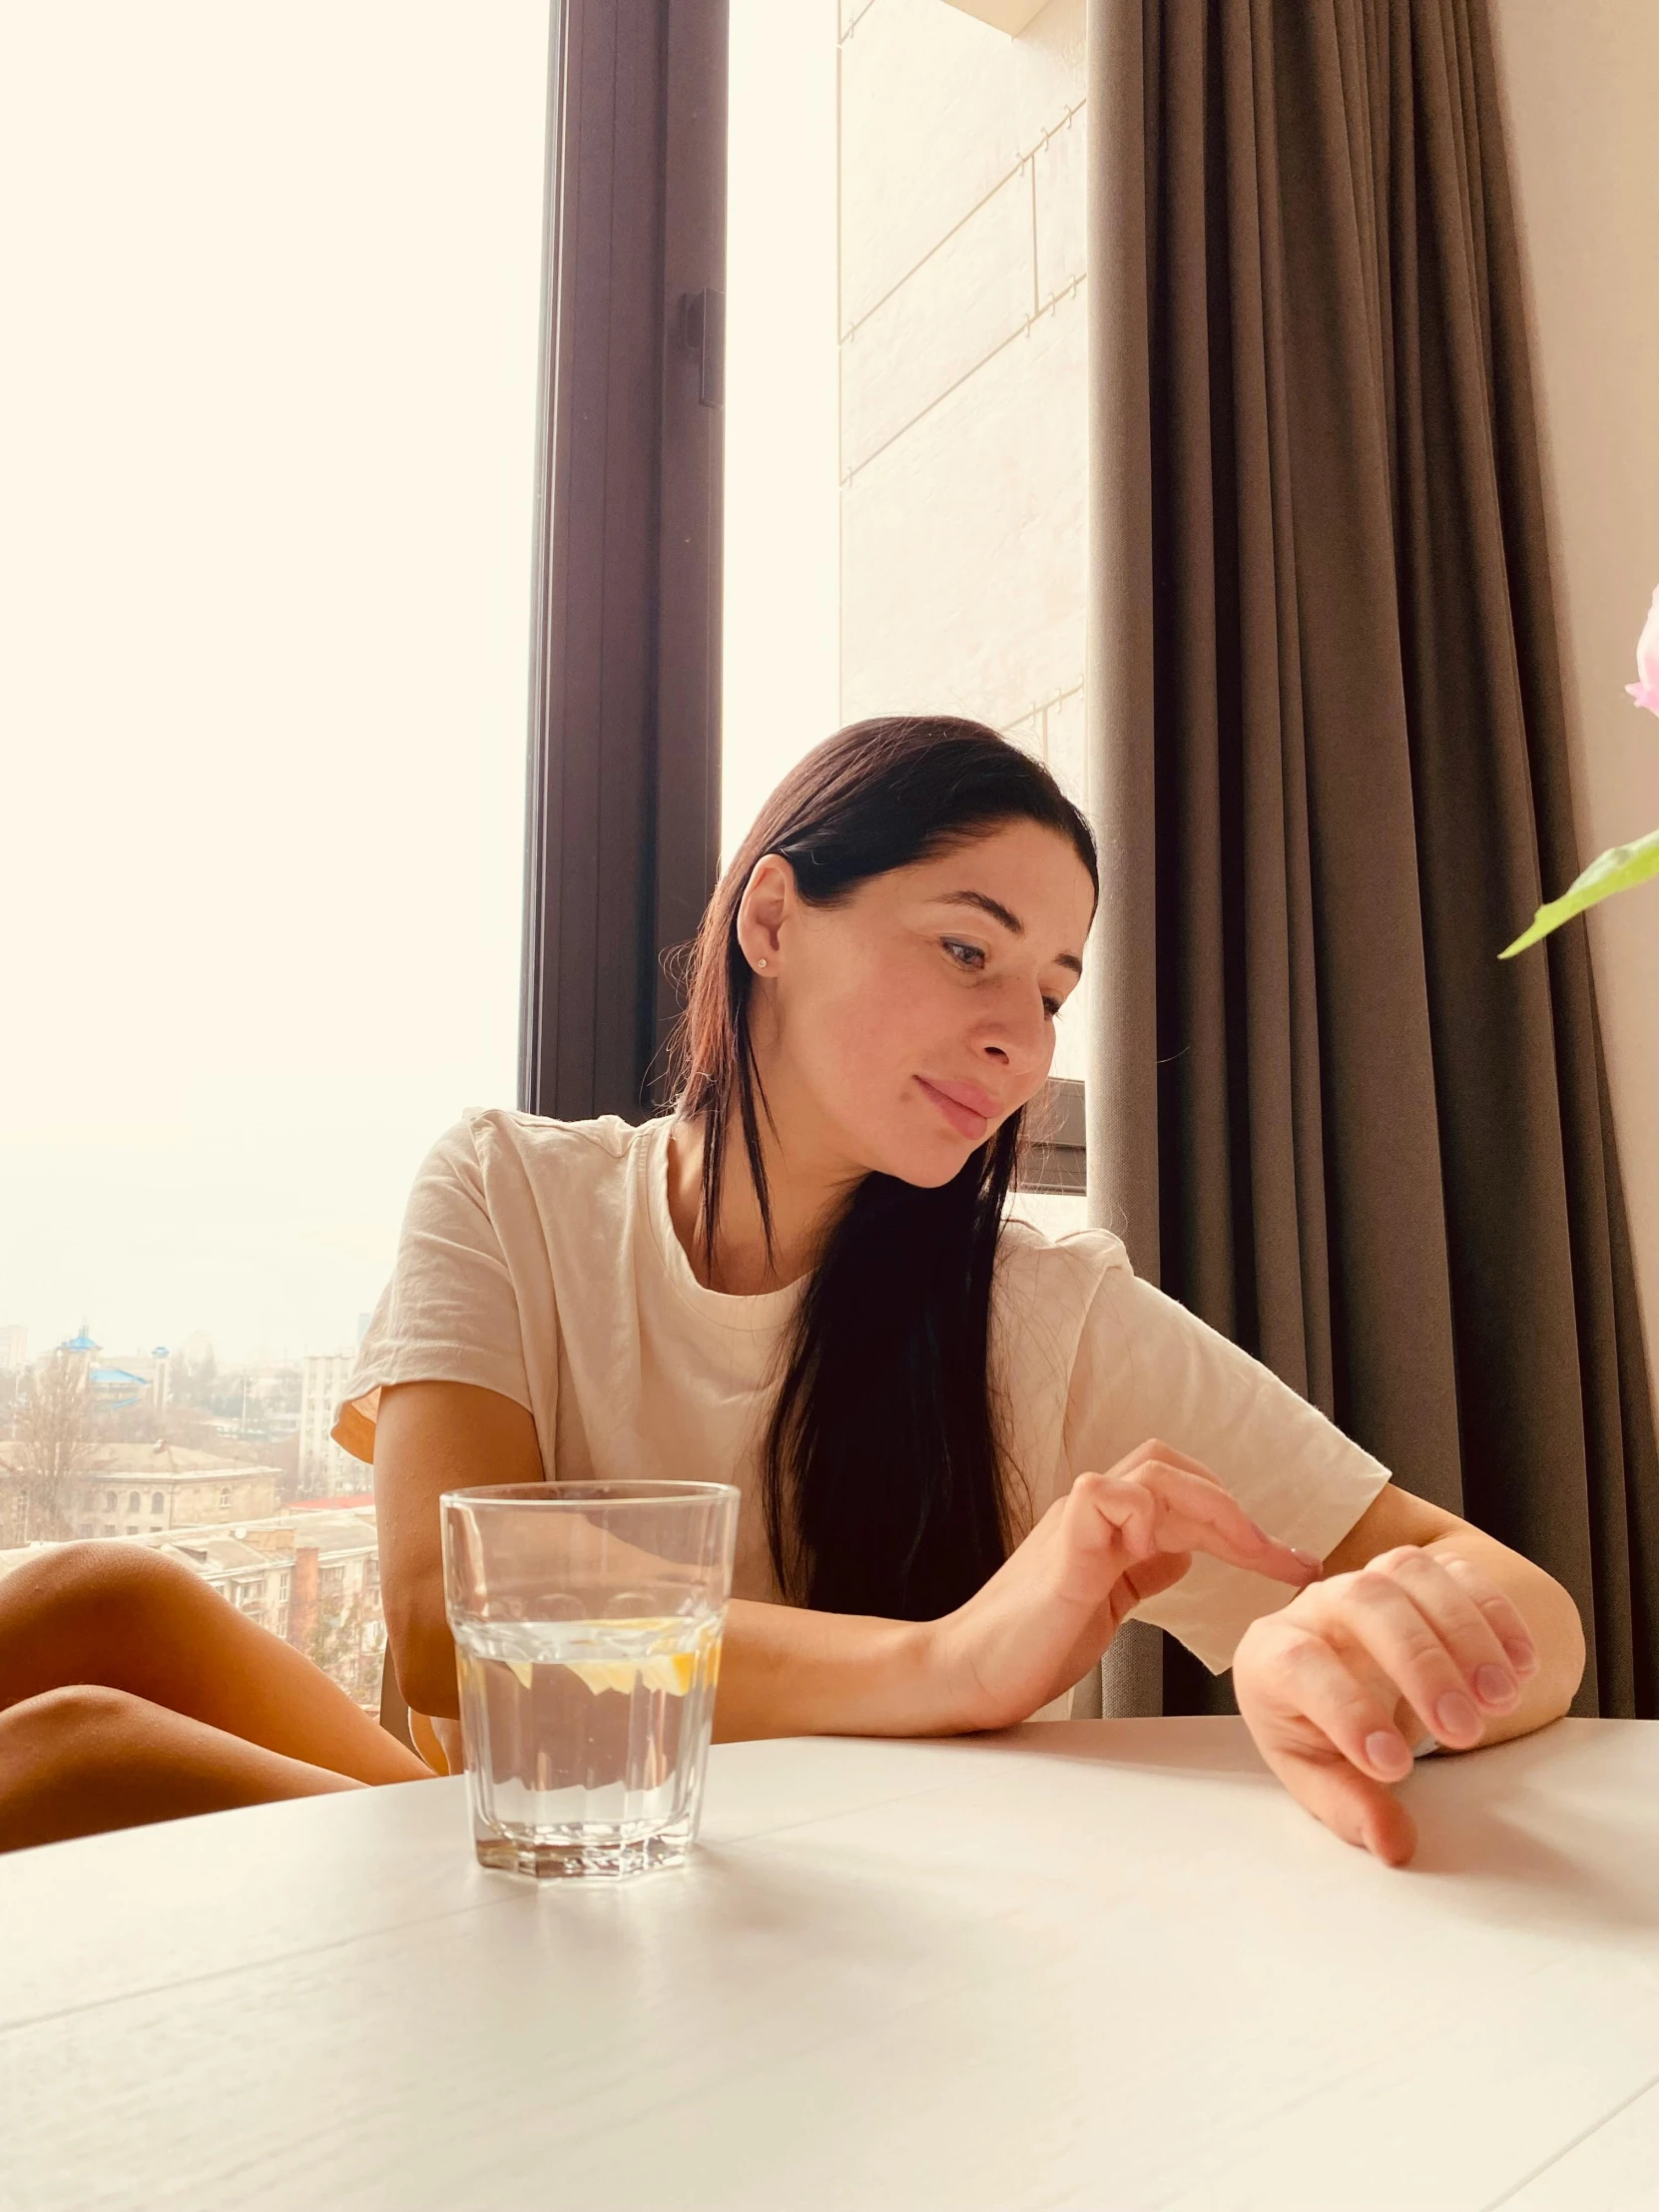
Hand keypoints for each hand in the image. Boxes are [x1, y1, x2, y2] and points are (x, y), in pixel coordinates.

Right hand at [931, 1440, 1320, 1732]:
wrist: (965, 1674)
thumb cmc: (1030, 1645)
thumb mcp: (1105, 1604)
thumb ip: (1140, 1572)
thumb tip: (1183, 1552)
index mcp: (1107, 1527)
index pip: (1182, 1491)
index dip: (1240, 1520)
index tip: (1294, 1564)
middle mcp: (1092, 1514)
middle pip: (1172, 1464)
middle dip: (1235, 1507)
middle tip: (1280, 1560)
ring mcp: (1075, 1525)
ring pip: (1152, 1469)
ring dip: (1209, 1506)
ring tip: (1242, 1551)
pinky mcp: (1061, 1552)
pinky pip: (1102, 1494)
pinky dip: (1140, 1513)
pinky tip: (1152, 1552)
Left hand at [1232, 1544, 1541, 1865]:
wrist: (1325, 1670)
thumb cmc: (1310, 1723)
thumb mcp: (1316, 1774)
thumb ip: (1349, 1807)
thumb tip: (1392, 1844)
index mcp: (1274, 1652)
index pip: (1299, 1665)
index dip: (1346, 1710)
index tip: (1395, 1767)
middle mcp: (1317, 1605)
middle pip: (1363, 1603)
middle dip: (1420, 1664)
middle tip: (1463, 1733)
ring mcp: (1369, 1580)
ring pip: (1412, 1573)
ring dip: (1465, 1633)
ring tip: (1500, 1701)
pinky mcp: (1417, 1578)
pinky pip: (1458, 1571)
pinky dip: (1496, 1612)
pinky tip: (1522, 1666)